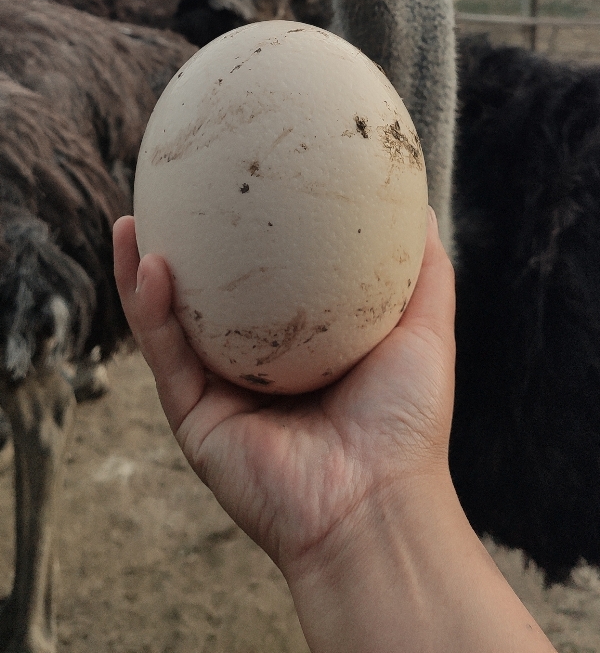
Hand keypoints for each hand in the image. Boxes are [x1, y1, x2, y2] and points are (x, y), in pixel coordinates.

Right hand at [113, 209, 455, 581]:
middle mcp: (255, 368)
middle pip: (205, 298)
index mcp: (300, 348)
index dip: (243, 238)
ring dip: (142, 270)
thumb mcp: (424, 329)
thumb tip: (417, 208)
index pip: (262, 285)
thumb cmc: (407, 422)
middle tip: (166, 194)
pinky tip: (149, 263)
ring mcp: (220, 392)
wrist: (376, 503)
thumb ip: (423, 271)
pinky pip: (165, 355)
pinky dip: (150, 310)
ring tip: (131, 220)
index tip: (233, 184)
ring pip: (169, 321)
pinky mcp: (194, 417)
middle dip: (178, 248)